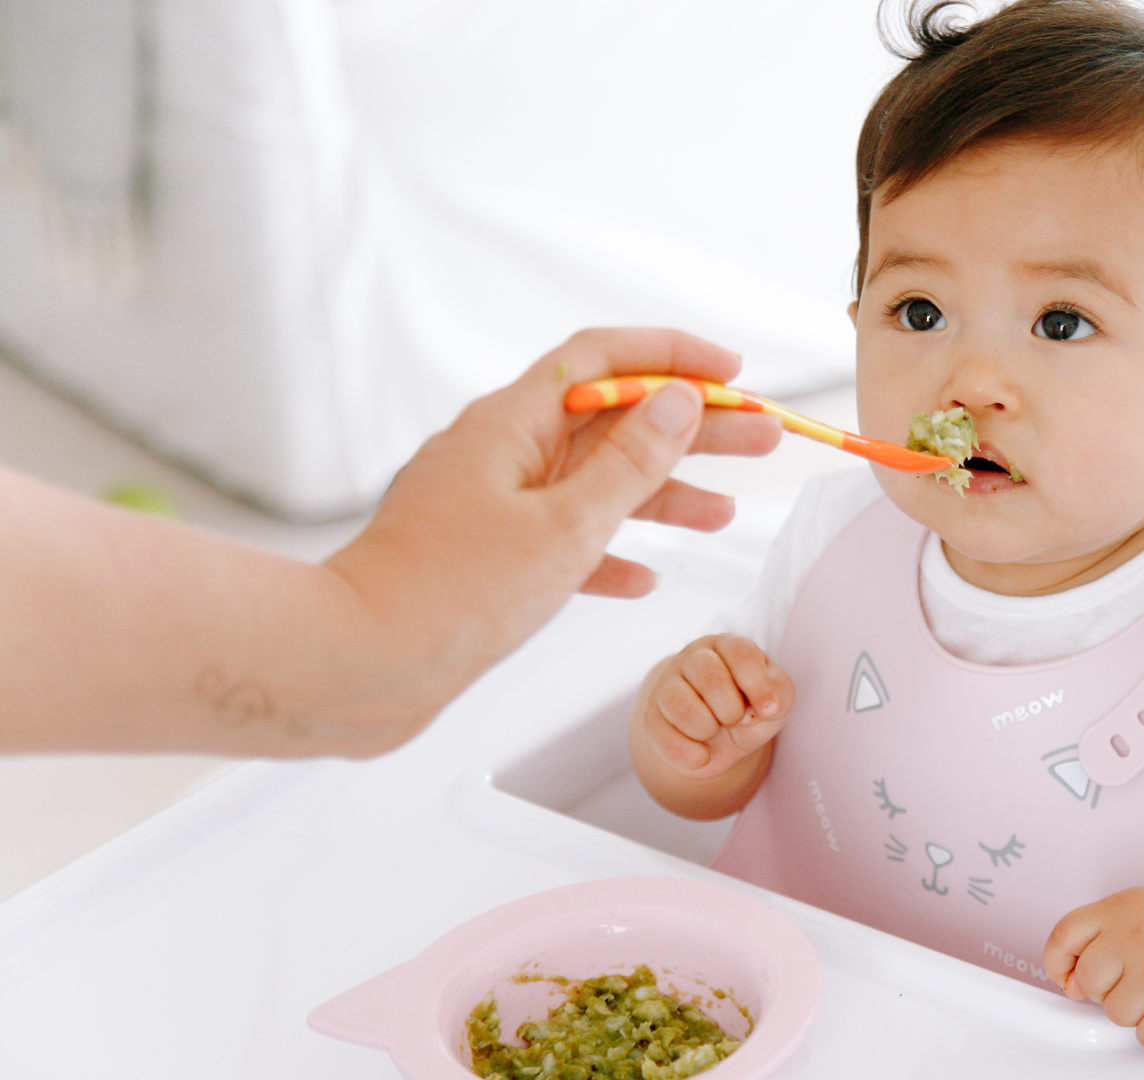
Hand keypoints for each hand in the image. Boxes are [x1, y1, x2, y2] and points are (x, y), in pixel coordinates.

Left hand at [324, 329, 781, 748]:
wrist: (355, 664)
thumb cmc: (447, 596)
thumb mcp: (565, 525)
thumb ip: (631, 463)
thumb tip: (679, 402)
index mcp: (511, 424)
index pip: (603, 359)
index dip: (672, 356)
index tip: (731, 374)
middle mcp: (497, 452)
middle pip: (610, 422)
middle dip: (688, 430)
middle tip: (758, 441)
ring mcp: (487, 505)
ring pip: (592, 484)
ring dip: (659, 494)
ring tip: (722, 513)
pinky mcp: (481, 559)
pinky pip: (560, 539)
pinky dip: (608, 550)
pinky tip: (642, 576)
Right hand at [639, 635, 794, 781]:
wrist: (719, 744)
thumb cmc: (750, 713)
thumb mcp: (775, 702)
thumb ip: (780, 693)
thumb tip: (762, 705)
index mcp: (727, 646)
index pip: (740, 651)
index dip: (757, 683)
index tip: (768, 710)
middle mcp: (693, 658)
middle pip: (708, 674)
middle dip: (730, 708)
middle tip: (735, 720)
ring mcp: (667, 685)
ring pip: (679, 702)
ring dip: (706, 728)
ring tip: (714, 732)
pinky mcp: (652, 717)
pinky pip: (663, 736)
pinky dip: (690, 754)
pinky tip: (702, 754)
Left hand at [1044, 887, 1143, 1047]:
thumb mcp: (1133, 910)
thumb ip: (1094, 936)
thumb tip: (1069, 983)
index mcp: (1121, 909)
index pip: (1064, 936)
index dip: (1058, 963)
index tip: (1069, 975)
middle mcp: (1138, 936)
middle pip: (1088, 981)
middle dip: (1104, 987)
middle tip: (1131, 976)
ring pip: (1114, 1014)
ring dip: (1134, 1009)